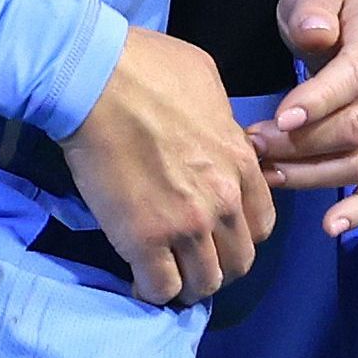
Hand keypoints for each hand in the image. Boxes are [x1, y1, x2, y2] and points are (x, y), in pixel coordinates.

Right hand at [60, 27, 274, 306]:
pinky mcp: (143, 240)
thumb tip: (217, 135)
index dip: (239, 234)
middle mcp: (222, 201)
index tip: (217, 232)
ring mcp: (185, 224)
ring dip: (186, 284)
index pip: (263, 225)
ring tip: (165, 274)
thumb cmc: (146, 66)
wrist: (95, 79)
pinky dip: (152, 291)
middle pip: (238, 261)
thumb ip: (222, 121)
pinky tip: (139, 280)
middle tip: (190, 258)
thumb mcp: (206, 82)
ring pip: (203, 284)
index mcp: (241, 163)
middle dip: (217, 264)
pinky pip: (160, 288)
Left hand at [256, 0, 357, 231]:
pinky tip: (330, 226)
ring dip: (315, 176)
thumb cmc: (326, 15)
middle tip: (254, 147)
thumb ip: (310, 10)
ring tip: (269, 176)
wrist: (355, 31)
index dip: (317, 102)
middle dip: (303, 144)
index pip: (355, 78)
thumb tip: (315, 34)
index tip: (277, 120)